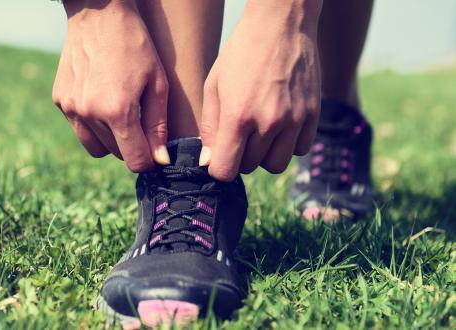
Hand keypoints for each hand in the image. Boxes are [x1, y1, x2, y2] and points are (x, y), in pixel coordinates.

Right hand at [52, 0, 169, 171]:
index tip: (154, 151)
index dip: (148, 160)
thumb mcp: (157, 83)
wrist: (98, 14)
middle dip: (131, 145)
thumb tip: (159, 160)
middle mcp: (90, 113)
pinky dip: (92, 123)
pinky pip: (80, 128)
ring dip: (111, 138)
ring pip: (96, 147)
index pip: (134, 161)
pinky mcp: (60, 101)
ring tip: (119, 110)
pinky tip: (100, 97)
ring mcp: (71, 108)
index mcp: (118, 111)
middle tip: (139, 120)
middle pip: (117, 154)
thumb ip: (157, 126)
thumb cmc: (135, 45)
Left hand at [200, 0, 321, 180]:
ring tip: (259, 131)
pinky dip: (288, 144)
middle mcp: (268, 122)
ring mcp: (294, 120)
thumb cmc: (241, 53)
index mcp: (238, 116)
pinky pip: (300, 150)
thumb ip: (210, 127)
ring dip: (265, 154)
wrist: (281, 25)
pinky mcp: (313, 114)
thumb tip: (209, 162)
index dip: (218, 167)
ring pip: (276, 164)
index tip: (219, 155)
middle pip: (249, 167)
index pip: (225, 170)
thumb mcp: (214, 86)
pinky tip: (280, 124)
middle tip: (239, 132)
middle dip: (240, 156)